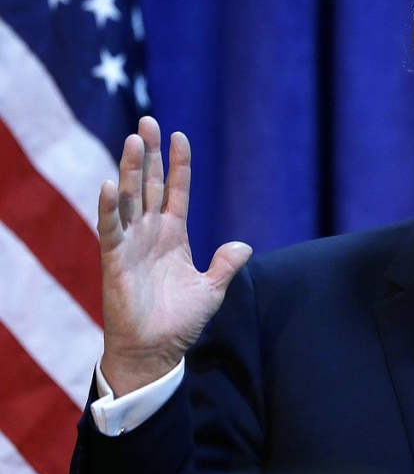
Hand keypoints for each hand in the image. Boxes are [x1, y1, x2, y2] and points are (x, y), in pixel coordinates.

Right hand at [97, 117, 251, 396]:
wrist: (155, 351)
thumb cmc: (179, 322)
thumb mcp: (211, 289)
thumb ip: (225, 264)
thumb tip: (243, 245)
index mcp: (173, 236)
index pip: (175, 191)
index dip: (178, 164)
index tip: (179, 135)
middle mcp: (150, 234)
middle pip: (148, 184)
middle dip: (148, 154)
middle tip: (147, 121)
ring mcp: (132, 244)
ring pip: (130, 198)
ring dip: (129, 169)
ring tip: (133, 140)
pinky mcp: (115, 260)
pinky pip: (111, 228)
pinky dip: (110, 207)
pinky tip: (109, 185)